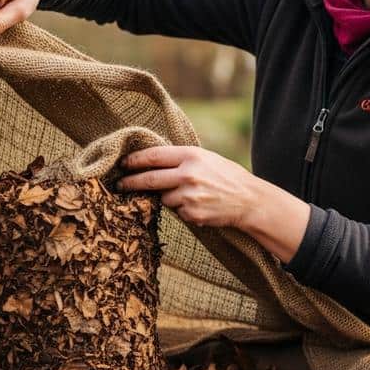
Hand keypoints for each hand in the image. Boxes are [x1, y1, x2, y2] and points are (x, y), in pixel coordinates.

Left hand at [117, 146, 261, 229]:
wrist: (249, 200)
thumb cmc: (227, 176)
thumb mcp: (207, 158)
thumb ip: (181, 159)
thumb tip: (151, 161)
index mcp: (192, 155)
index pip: (154, 156)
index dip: (135, 160)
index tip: (123, 163)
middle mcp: (188, 174)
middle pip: (149, 179)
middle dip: (131, 182)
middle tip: (119, 184)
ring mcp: (189, 196)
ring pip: (163, 198)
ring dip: (167, 198)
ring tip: (188, 195)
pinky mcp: (192, 214)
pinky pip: (177, 211)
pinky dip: (182, 209)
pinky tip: (198, 205)